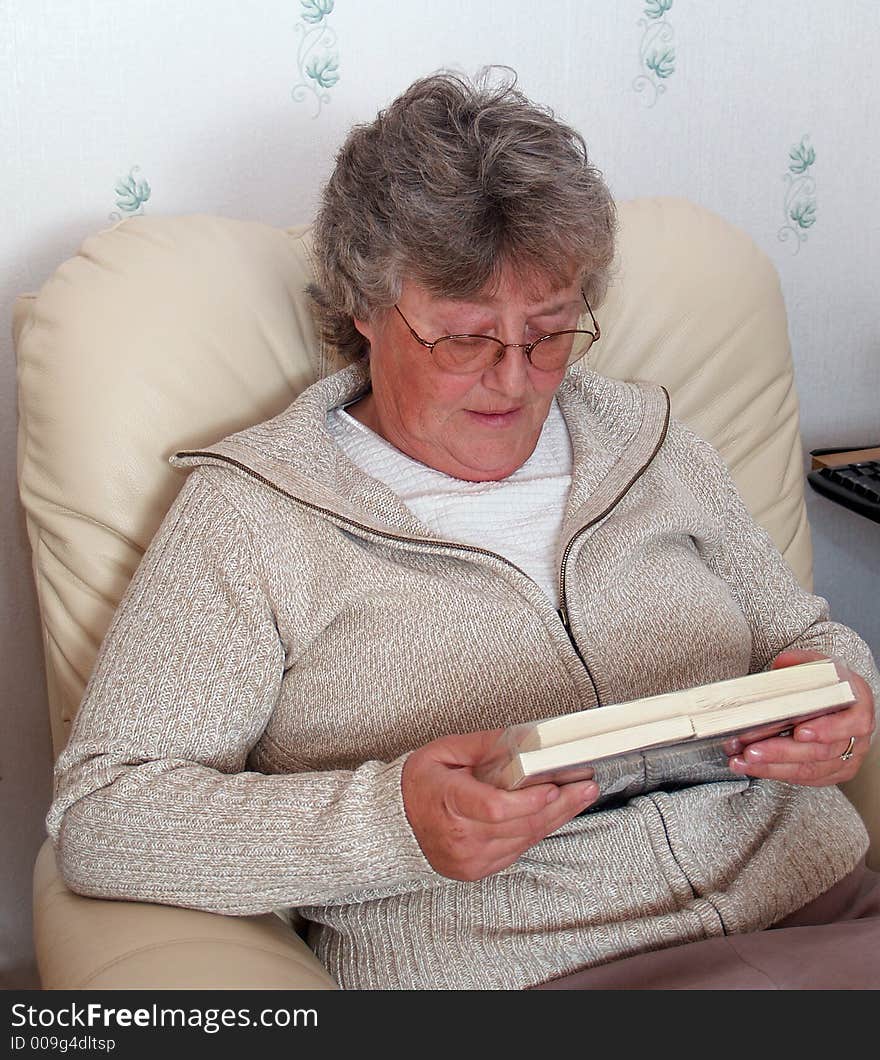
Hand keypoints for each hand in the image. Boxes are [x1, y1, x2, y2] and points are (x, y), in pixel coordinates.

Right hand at [401, 728, 598, 880]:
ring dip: (555, 818)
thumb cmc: (417, 785)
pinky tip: (553, 814)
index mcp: (448, 802)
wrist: (393, 823)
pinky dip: (536, 831)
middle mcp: (459, 836)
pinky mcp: (477, 868)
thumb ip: (485, 745)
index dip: (529, 800)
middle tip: (585, 787)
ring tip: (579, 798)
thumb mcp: (444, 751)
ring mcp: (469, 857)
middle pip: (520, 824)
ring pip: (524, 839)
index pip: (495, 807)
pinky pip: (516, 850)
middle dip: (559, 805)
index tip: (553, 786)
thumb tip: (522, 739)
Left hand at [728, 649, 874, 785]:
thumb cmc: (832, 686)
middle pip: (820, 751)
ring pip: (808, 769)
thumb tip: (782, 664)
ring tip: (743, 760)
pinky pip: (804, 778)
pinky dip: (776, 772)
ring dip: (771, 766)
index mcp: (858, 707)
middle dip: (781, 752)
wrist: (844, 703)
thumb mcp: (822, 667)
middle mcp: (855, 737)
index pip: (850, 723)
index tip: (799, 732)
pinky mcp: (832, 772)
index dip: (826, 729)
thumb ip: (802, 663)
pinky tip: (754, 767)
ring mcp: (845, 758)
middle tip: (752, 750)